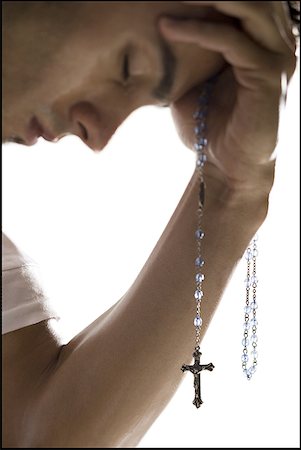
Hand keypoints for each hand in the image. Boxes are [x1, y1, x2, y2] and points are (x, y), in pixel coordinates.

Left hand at [159, 2, 296, 195]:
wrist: (228, 168)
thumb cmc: (210, 129)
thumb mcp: (195, 83)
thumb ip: (189, 53)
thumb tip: (159, 28)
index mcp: (260, 41)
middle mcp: (276, 43)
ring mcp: (277, 58)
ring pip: (248, 7)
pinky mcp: (267, 76)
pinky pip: (231, 41)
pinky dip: (198, 31)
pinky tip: (167, 27)